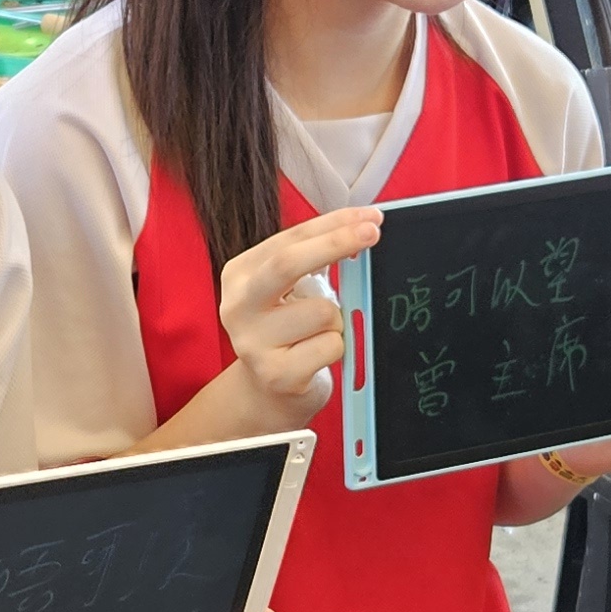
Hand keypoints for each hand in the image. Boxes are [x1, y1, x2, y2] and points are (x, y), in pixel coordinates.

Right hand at [211, 206, 385, 434]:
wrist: (267, 394)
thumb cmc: (287, 332)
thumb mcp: (290, 290)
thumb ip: (315, 261)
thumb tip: (363, 228)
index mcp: (240, 275)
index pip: (291, 238)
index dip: (334, 224)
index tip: (370, 217)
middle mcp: (238, 306)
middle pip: (288, 263)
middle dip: (336, 243)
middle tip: (372, 232)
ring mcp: (253, 343)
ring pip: (324, 312)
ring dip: (338, 321)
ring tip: (318, 333)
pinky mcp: (277, 374)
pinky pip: (331, 345)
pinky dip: (337, 348)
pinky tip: (316, 356)